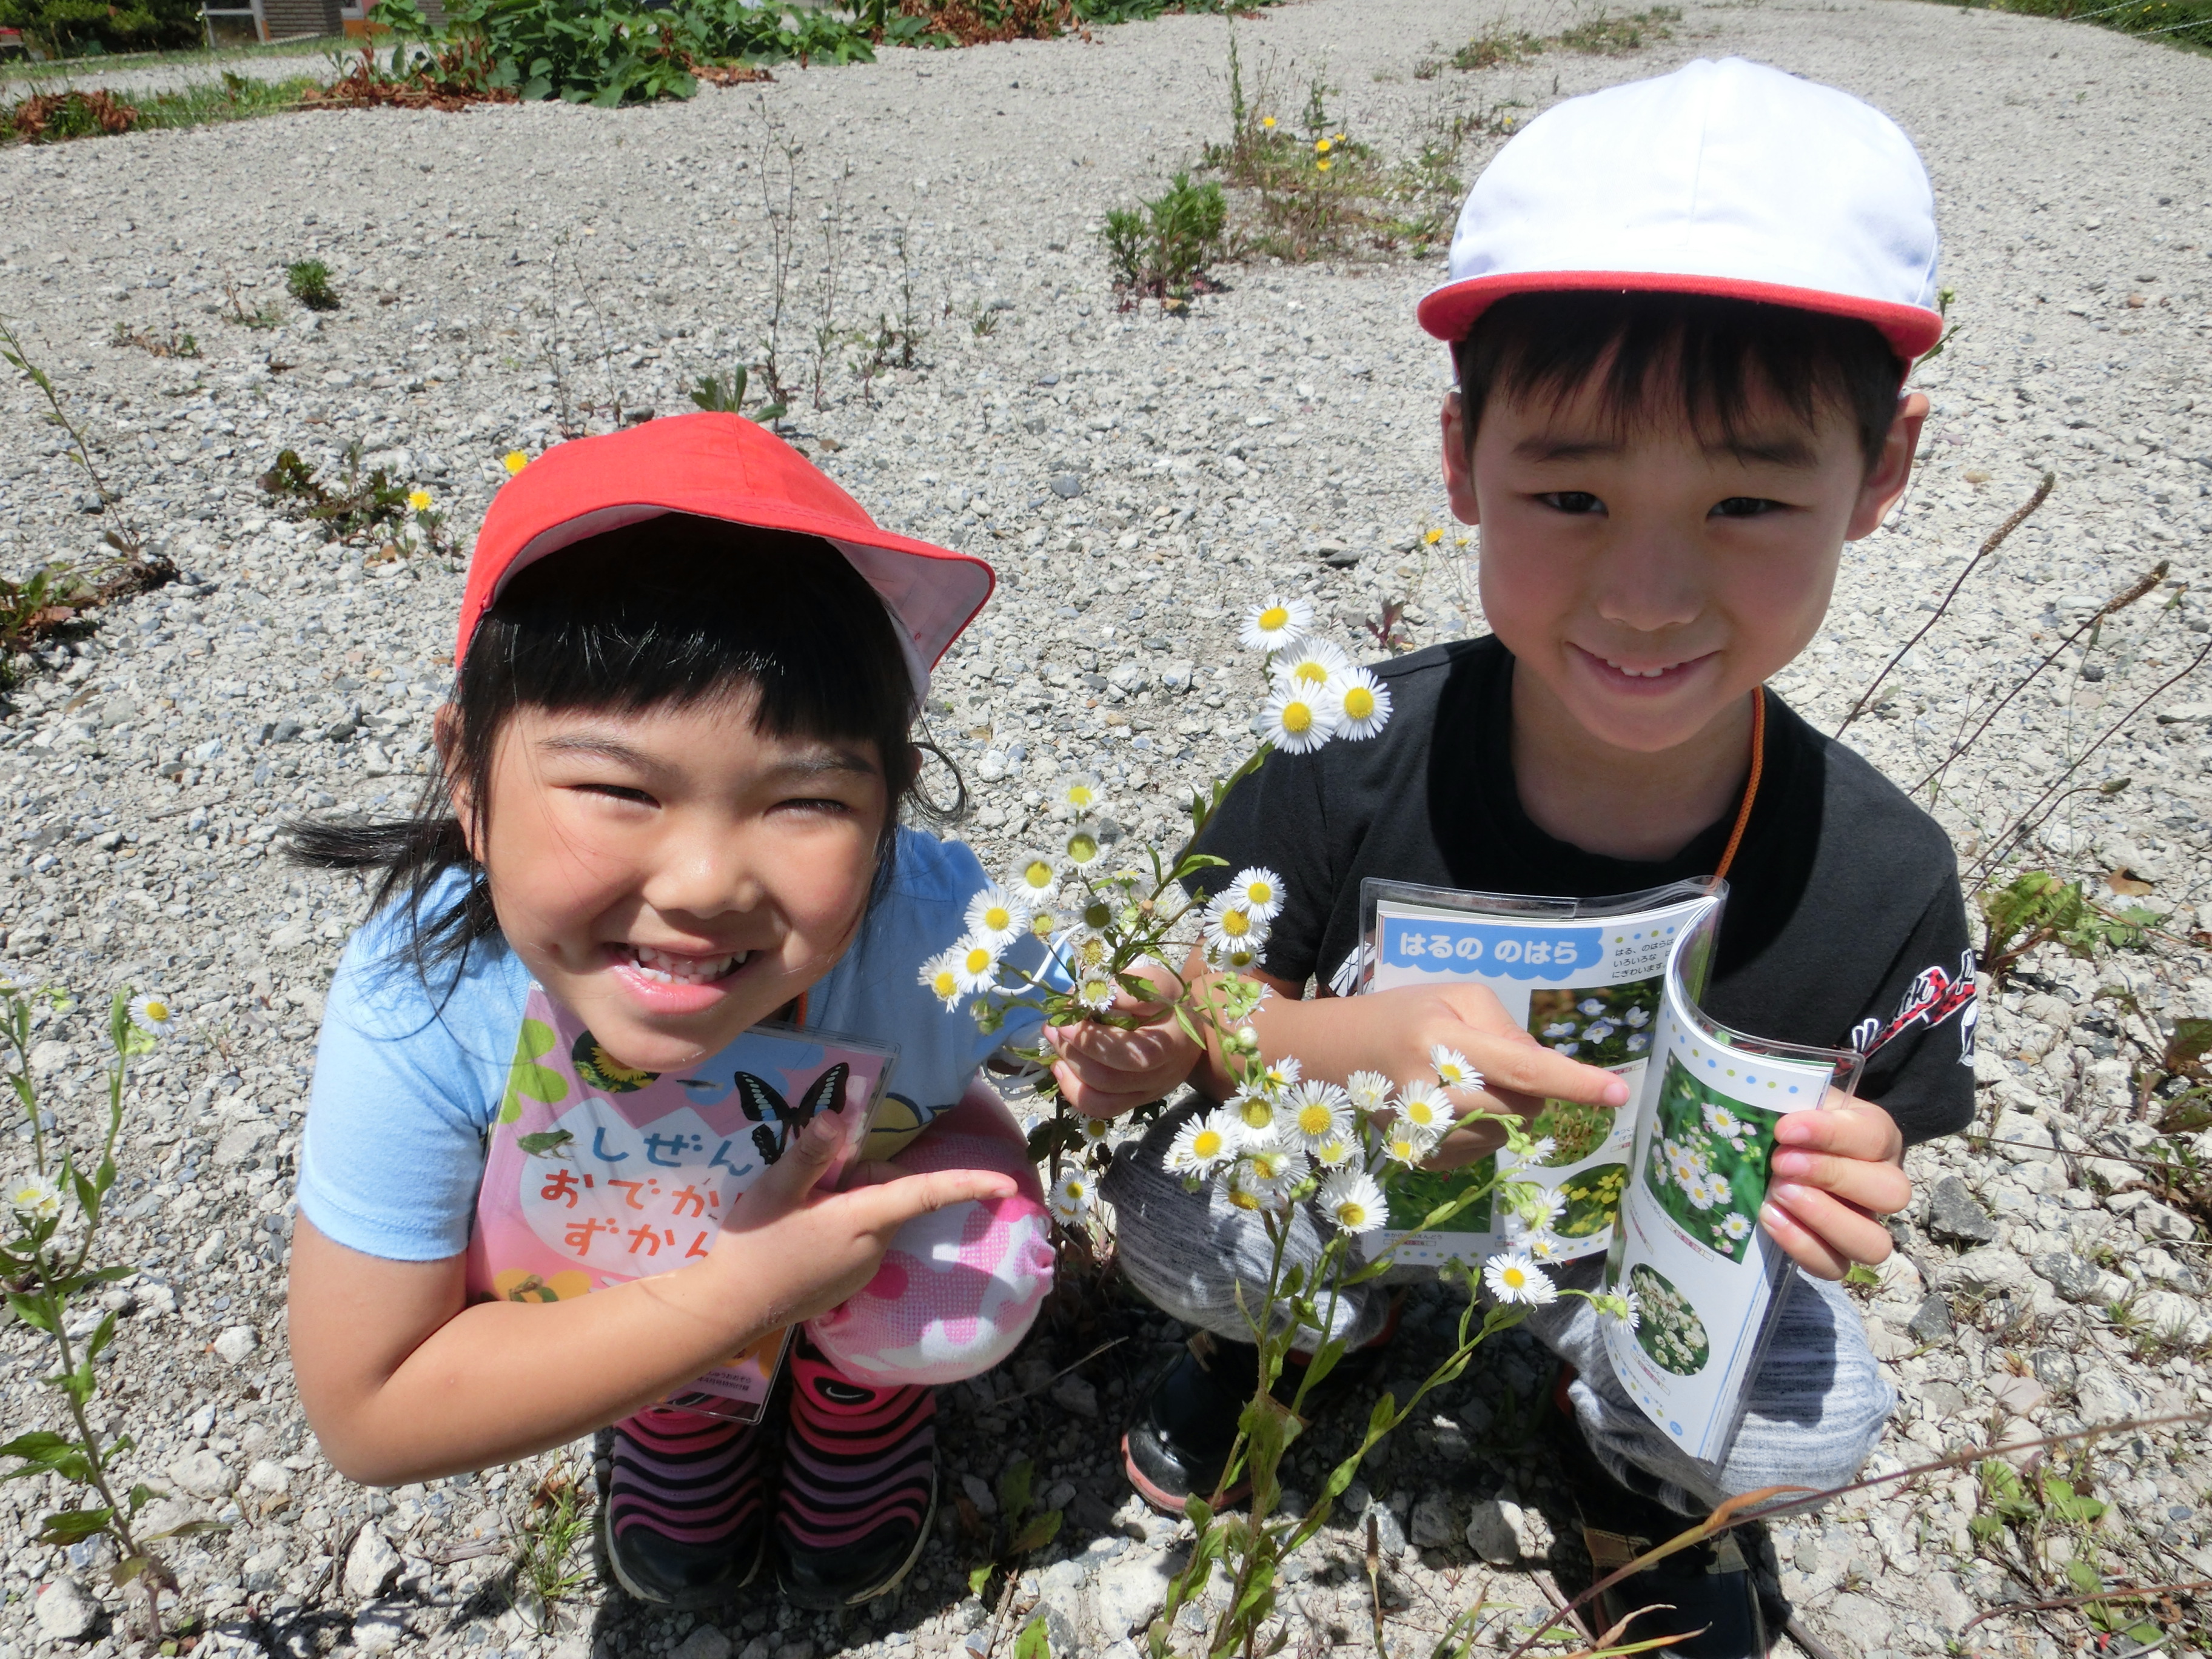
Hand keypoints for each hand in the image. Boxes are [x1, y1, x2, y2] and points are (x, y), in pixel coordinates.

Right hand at [718, 1107, 1017, 1324]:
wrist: (728, 1309)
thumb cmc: (753, 1245)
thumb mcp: (774, 1190)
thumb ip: (809, 1153)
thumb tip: (838, 1115)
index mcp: (864, 1219)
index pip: (927, 1193)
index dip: (969, 1185)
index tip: (1007, 1186)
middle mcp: (875, 1247)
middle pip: (889, 1193)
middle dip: (859, 1177)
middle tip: (810, 1186)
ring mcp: (864, 1269)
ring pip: (873, 1215)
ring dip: (847, 1203)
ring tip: (798, 1213)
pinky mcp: (849, 1283)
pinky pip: (859, 1239)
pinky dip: (839, 1227)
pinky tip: (799, 1235)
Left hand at [1046, 960, 1200, 1117]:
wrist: (1188, 1028)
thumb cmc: (1168, 1000)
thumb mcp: (1154, 982)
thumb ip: (1123, 988)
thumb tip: (1082, 997)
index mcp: (1171, 1042)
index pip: (1131, 1051)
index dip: (1094, 1038)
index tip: (1069, 1013)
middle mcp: (1163, 1074)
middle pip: (1111, 1076)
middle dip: (1075, 1049)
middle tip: (1055, 1025)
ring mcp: (1149, 1092)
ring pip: (1102, 1094)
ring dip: (1070, 1065)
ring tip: (1055, 1039)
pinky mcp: (1135, 1101)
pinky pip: (1101, 1108)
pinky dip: (1074, 1090)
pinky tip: (1061, 1067)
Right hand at [1346, 982, 1631, 1167]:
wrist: (1328, 1057)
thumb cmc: (1400, 1016)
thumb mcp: (1453, 998)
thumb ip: (1506, 1030)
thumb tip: (1544, 1070)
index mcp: (1439, 1039)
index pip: (1520, 1066)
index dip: (1572, 1081)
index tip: (1617, 1092)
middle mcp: (1430, 1091)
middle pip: (1522, 1105)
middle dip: (1530, 1087)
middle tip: (1493, 1063)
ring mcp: (1424, 1133)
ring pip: (1508, 1132)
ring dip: (1505, 1109)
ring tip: (1462, 1084)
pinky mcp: (1423, 1159)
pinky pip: (1485, 1151)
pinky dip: (1483, 1130)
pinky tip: (1450, 1108)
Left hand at [1761, 1092, 1908, 1279]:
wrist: (1772, 1151)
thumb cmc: (1786, 1118)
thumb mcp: (1790, 1097)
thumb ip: (1785, 1095)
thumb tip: (1758, 1099)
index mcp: (1876, 1134)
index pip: (1871, 1135)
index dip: (1830, 1133)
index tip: (1785, 1129)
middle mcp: (1882, 1182)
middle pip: (1891, 1193)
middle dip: (1833, 1177)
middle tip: (1781, 1163)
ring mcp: (1864, 1223)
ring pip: (1874, 1242)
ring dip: (1825, 1220)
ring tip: (1778, 1194)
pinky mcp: (1836, 1253)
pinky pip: (1835, 1266)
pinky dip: (1802, 1246)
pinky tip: (1770, 1218)